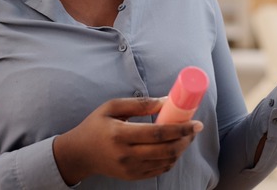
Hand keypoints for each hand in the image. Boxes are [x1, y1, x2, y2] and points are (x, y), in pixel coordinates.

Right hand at [53, 97, 202, 184]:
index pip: (158, 133)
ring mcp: (130, 168)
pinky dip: (171, 159)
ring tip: (185, 137)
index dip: (181, 128)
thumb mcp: (112, 107)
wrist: (80, 154)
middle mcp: (126, 154)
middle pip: (166, 150)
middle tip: (194, 129)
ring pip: (165, 162)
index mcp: (120, 134)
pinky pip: (159, 170)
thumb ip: (140, 104)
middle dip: (185, 140)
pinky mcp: (132, 176)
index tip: (196, 123)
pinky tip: (173, 148)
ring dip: (180, 149)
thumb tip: (166, 100)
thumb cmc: (96, 125)